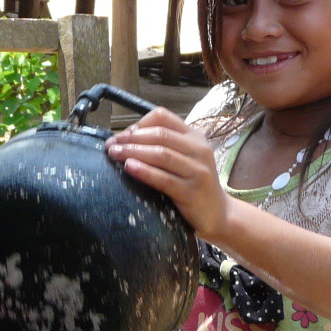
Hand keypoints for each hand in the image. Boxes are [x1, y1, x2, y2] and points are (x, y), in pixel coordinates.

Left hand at [104, 107, 231, 241]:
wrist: (219, 214)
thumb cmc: (194, 184)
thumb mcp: (186, 158)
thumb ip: (165, 146)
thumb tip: (126, 138)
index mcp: (195, 137)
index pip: (163, 117)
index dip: (139, 123)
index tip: (122, 136)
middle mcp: (198, 150)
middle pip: (159, 135)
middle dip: (131, 138)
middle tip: (111, 145)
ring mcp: (197, 171)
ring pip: (161, 154)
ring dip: (133, 151)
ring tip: (115, 154)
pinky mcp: (191, 192)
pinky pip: (164, 179)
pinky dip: (144, 172)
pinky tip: (130, 168)